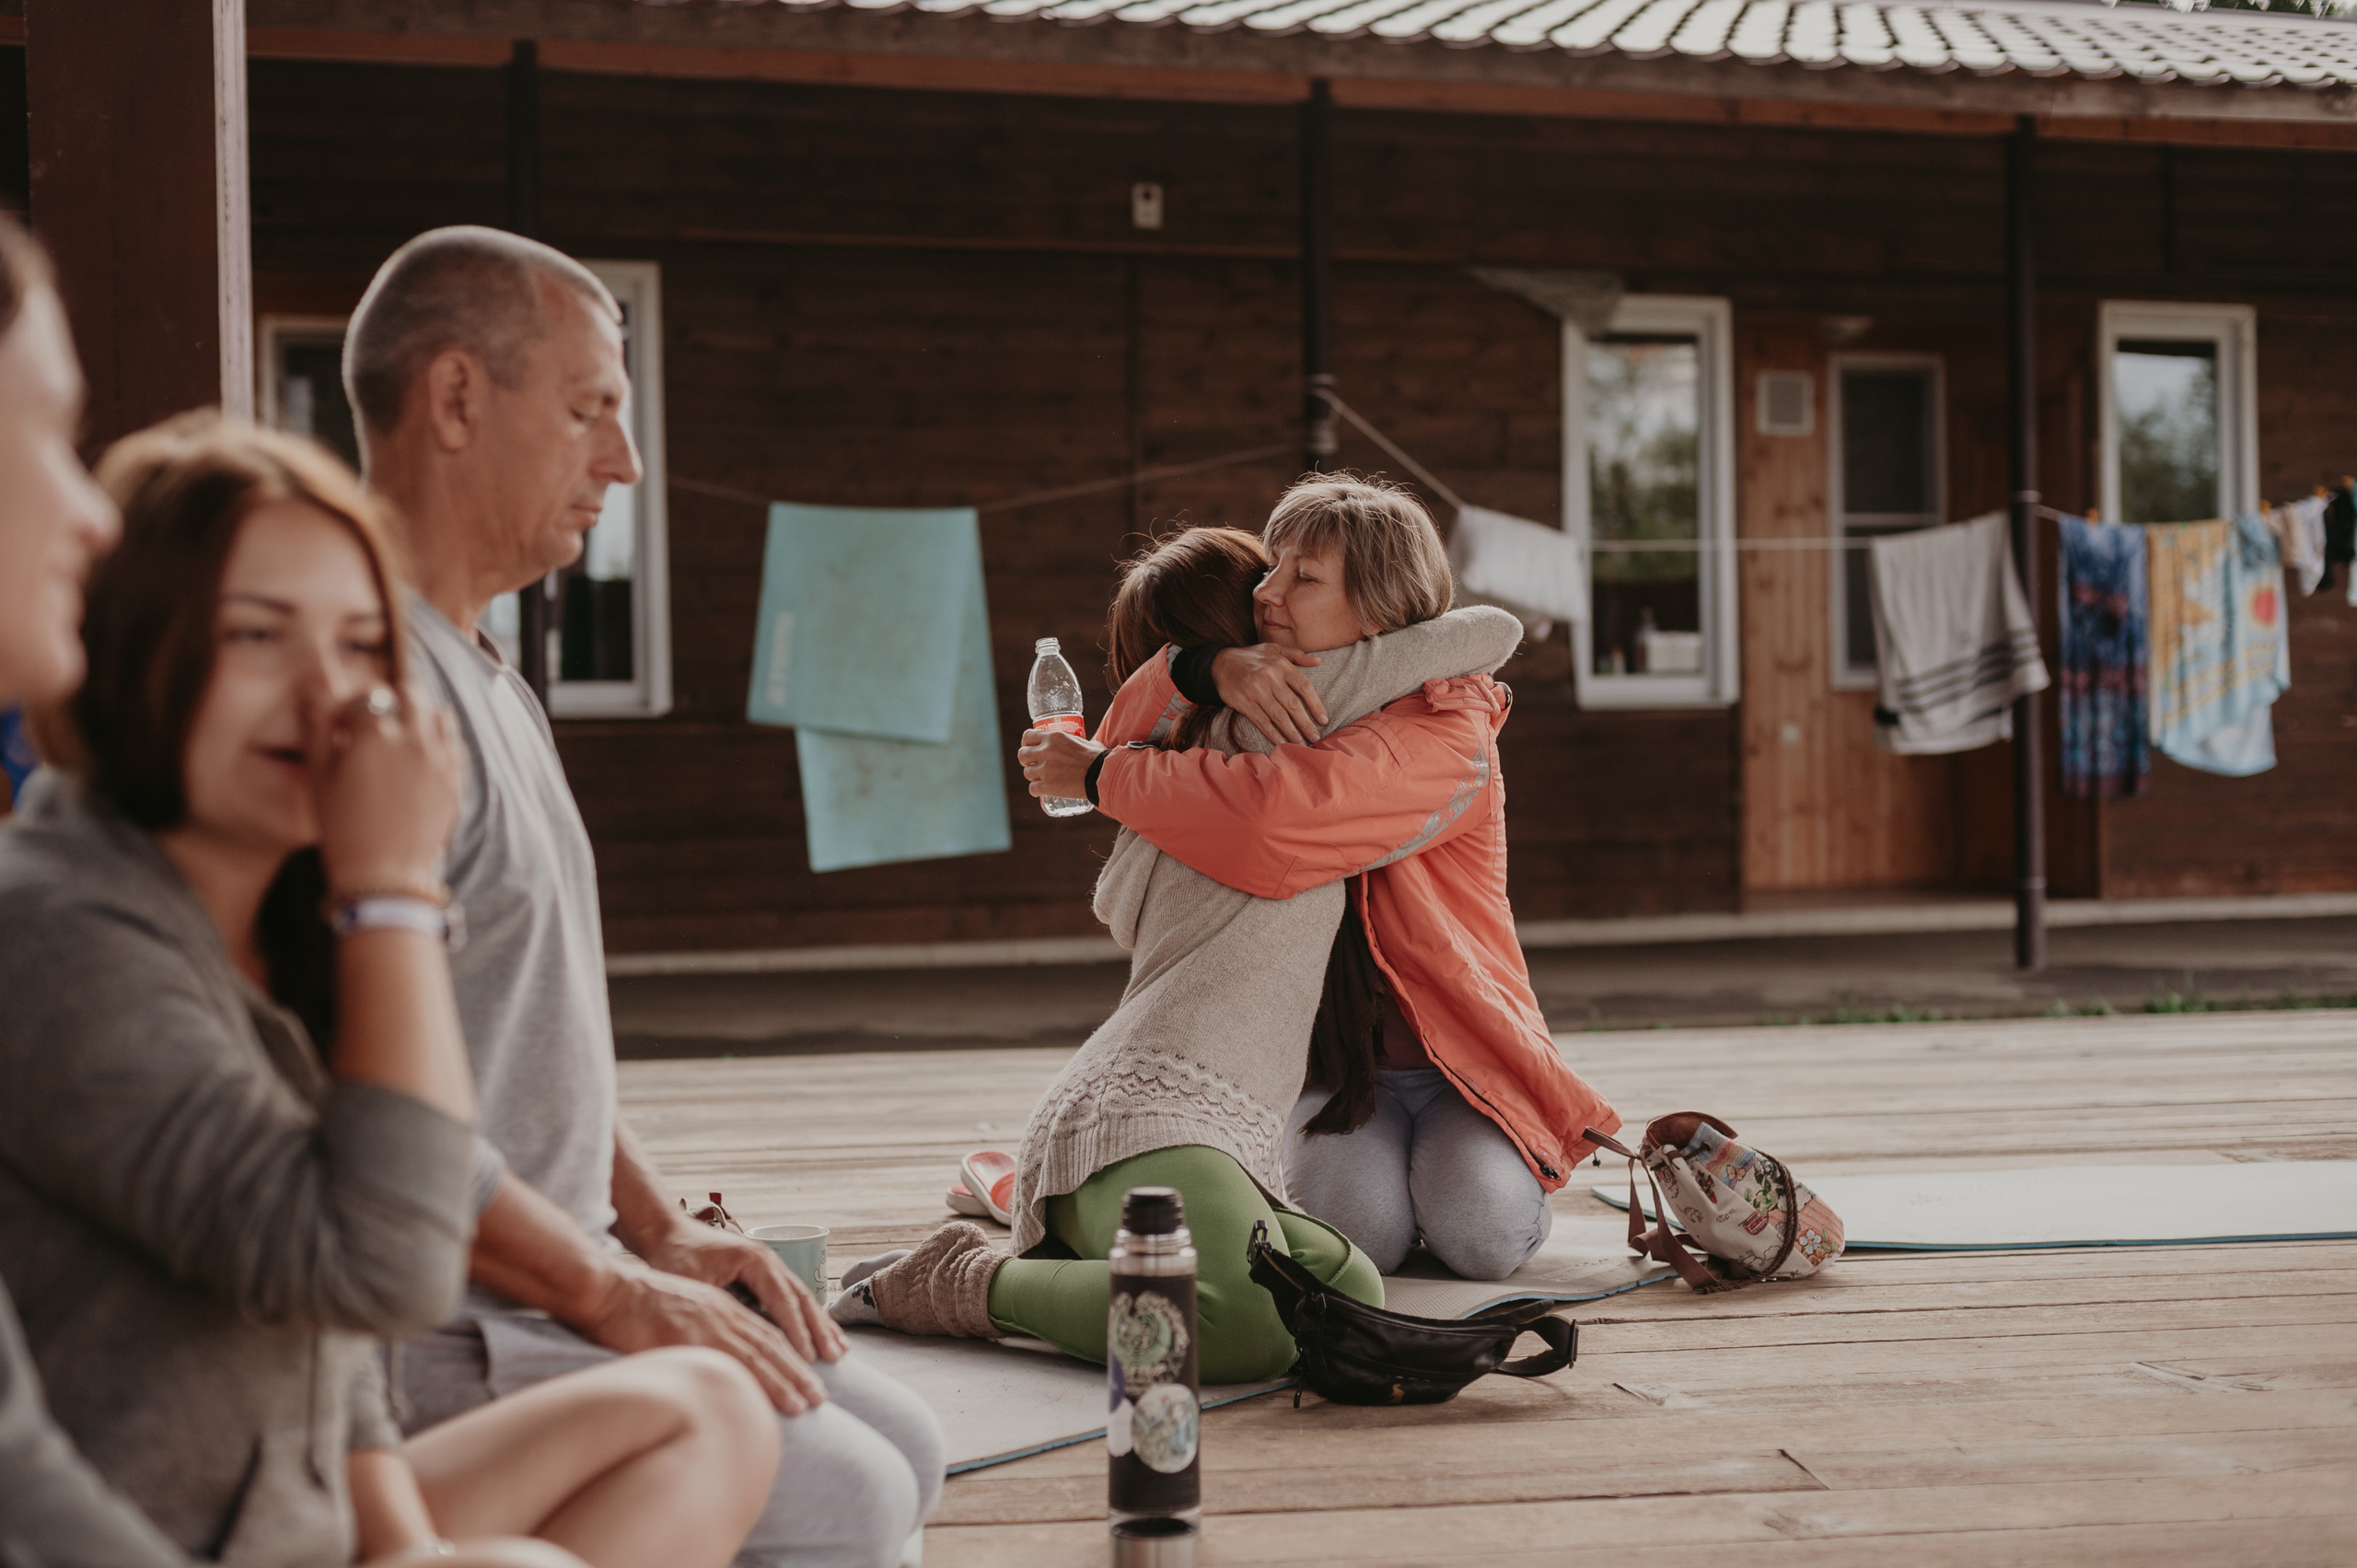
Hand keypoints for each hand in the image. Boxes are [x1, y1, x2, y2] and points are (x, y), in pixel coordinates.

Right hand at [313, 684, 460, 894]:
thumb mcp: (318, 776)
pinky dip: (438, 741)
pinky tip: (419, 758)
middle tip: (374, 725)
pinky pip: (453, 743)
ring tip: (399, 738)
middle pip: (408, 695)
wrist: (384, 874)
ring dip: (419, 716)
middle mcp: (413, 738)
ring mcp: (440, 758)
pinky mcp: (456, 779)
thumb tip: (316, 693)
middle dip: (390, 703)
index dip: (350, 708)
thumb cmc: (342, 827)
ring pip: (437, 714)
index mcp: (374, 733)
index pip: (365, 696)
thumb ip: (317, 728)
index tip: (341, 726)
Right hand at [578, 1258, 829, 1414]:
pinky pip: (724, 1366)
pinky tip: (764, 1403)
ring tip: (807, 1404)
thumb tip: (710, 1359)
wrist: (606, 1289)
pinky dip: (750, 1384)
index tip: (809, 1374)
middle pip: (769, 1344)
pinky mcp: (686, 1341)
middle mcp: (720, 1315)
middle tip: (820, 1397)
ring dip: (785, 1382)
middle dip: (798, 1372)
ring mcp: (705, 1328)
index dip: (789, 1354)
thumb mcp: (679, 1309)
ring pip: (756, 1356)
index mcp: (719, 1307)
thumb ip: (700, 1330)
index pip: (764, 1332)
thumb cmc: (633, 1302)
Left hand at [639, 1216, 846, 1364]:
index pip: (782, 1300)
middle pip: (801, 1298)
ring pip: (802, 1298)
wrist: (669, 1232)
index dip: (796, 1330)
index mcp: (755, 1260)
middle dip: (819, 1329)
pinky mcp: (764, 1275)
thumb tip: (731, 1339)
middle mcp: (769, 1261)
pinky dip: (808, 1319)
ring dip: (821, 1325)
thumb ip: (713, 1306)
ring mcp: (770, 1266)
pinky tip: (821, 1337)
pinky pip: (792, 1299)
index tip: (808, 1357)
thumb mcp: (689, 1281)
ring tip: (840, 1351)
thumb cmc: (675, 1256)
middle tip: (835, 1358)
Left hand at [1019, 729, 1103, 801]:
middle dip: (1026, 760)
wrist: (1102, 775)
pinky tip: (1044, 790)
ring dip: (1033, 776)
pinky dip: (1037, 790)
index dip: (1027, 743)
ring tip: (1043, 778)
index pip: (1027, 737)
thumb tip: (1078, 743)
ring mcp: (1045, 770)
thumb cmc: (1098, 758)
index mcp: (1053, 737)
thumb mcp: (1083, 741)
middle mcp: (1046, 751)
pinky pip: (1032, 789)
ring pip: (1027, 773)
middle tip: (1034, 764)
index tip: (1031, 748)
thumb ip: (1074, 742)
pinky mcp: (1047, 786)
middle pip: (1022, 755)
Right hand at [1212, 644, 1325, 744]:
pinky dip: (1272, 733)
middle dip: (1306, 724)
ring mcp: (1256, 691)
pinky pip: (1261, 721)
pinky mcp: (1244, 703)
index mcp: (1281, 665)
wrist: (1220, 663)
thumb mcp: (1274, 649)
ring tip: (1301, 744)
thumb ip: (1297, 655)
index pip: (1304, 687)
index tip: (1324, 720)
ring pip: (1279, 716)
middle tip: (1316, 737)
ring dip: (1292, 732)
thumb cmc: (1251, 657)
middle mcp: (1270, 678)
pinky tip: (1281, 742)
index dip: (1316, 705)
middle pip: (1293, 705)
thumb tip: (1318, 662)